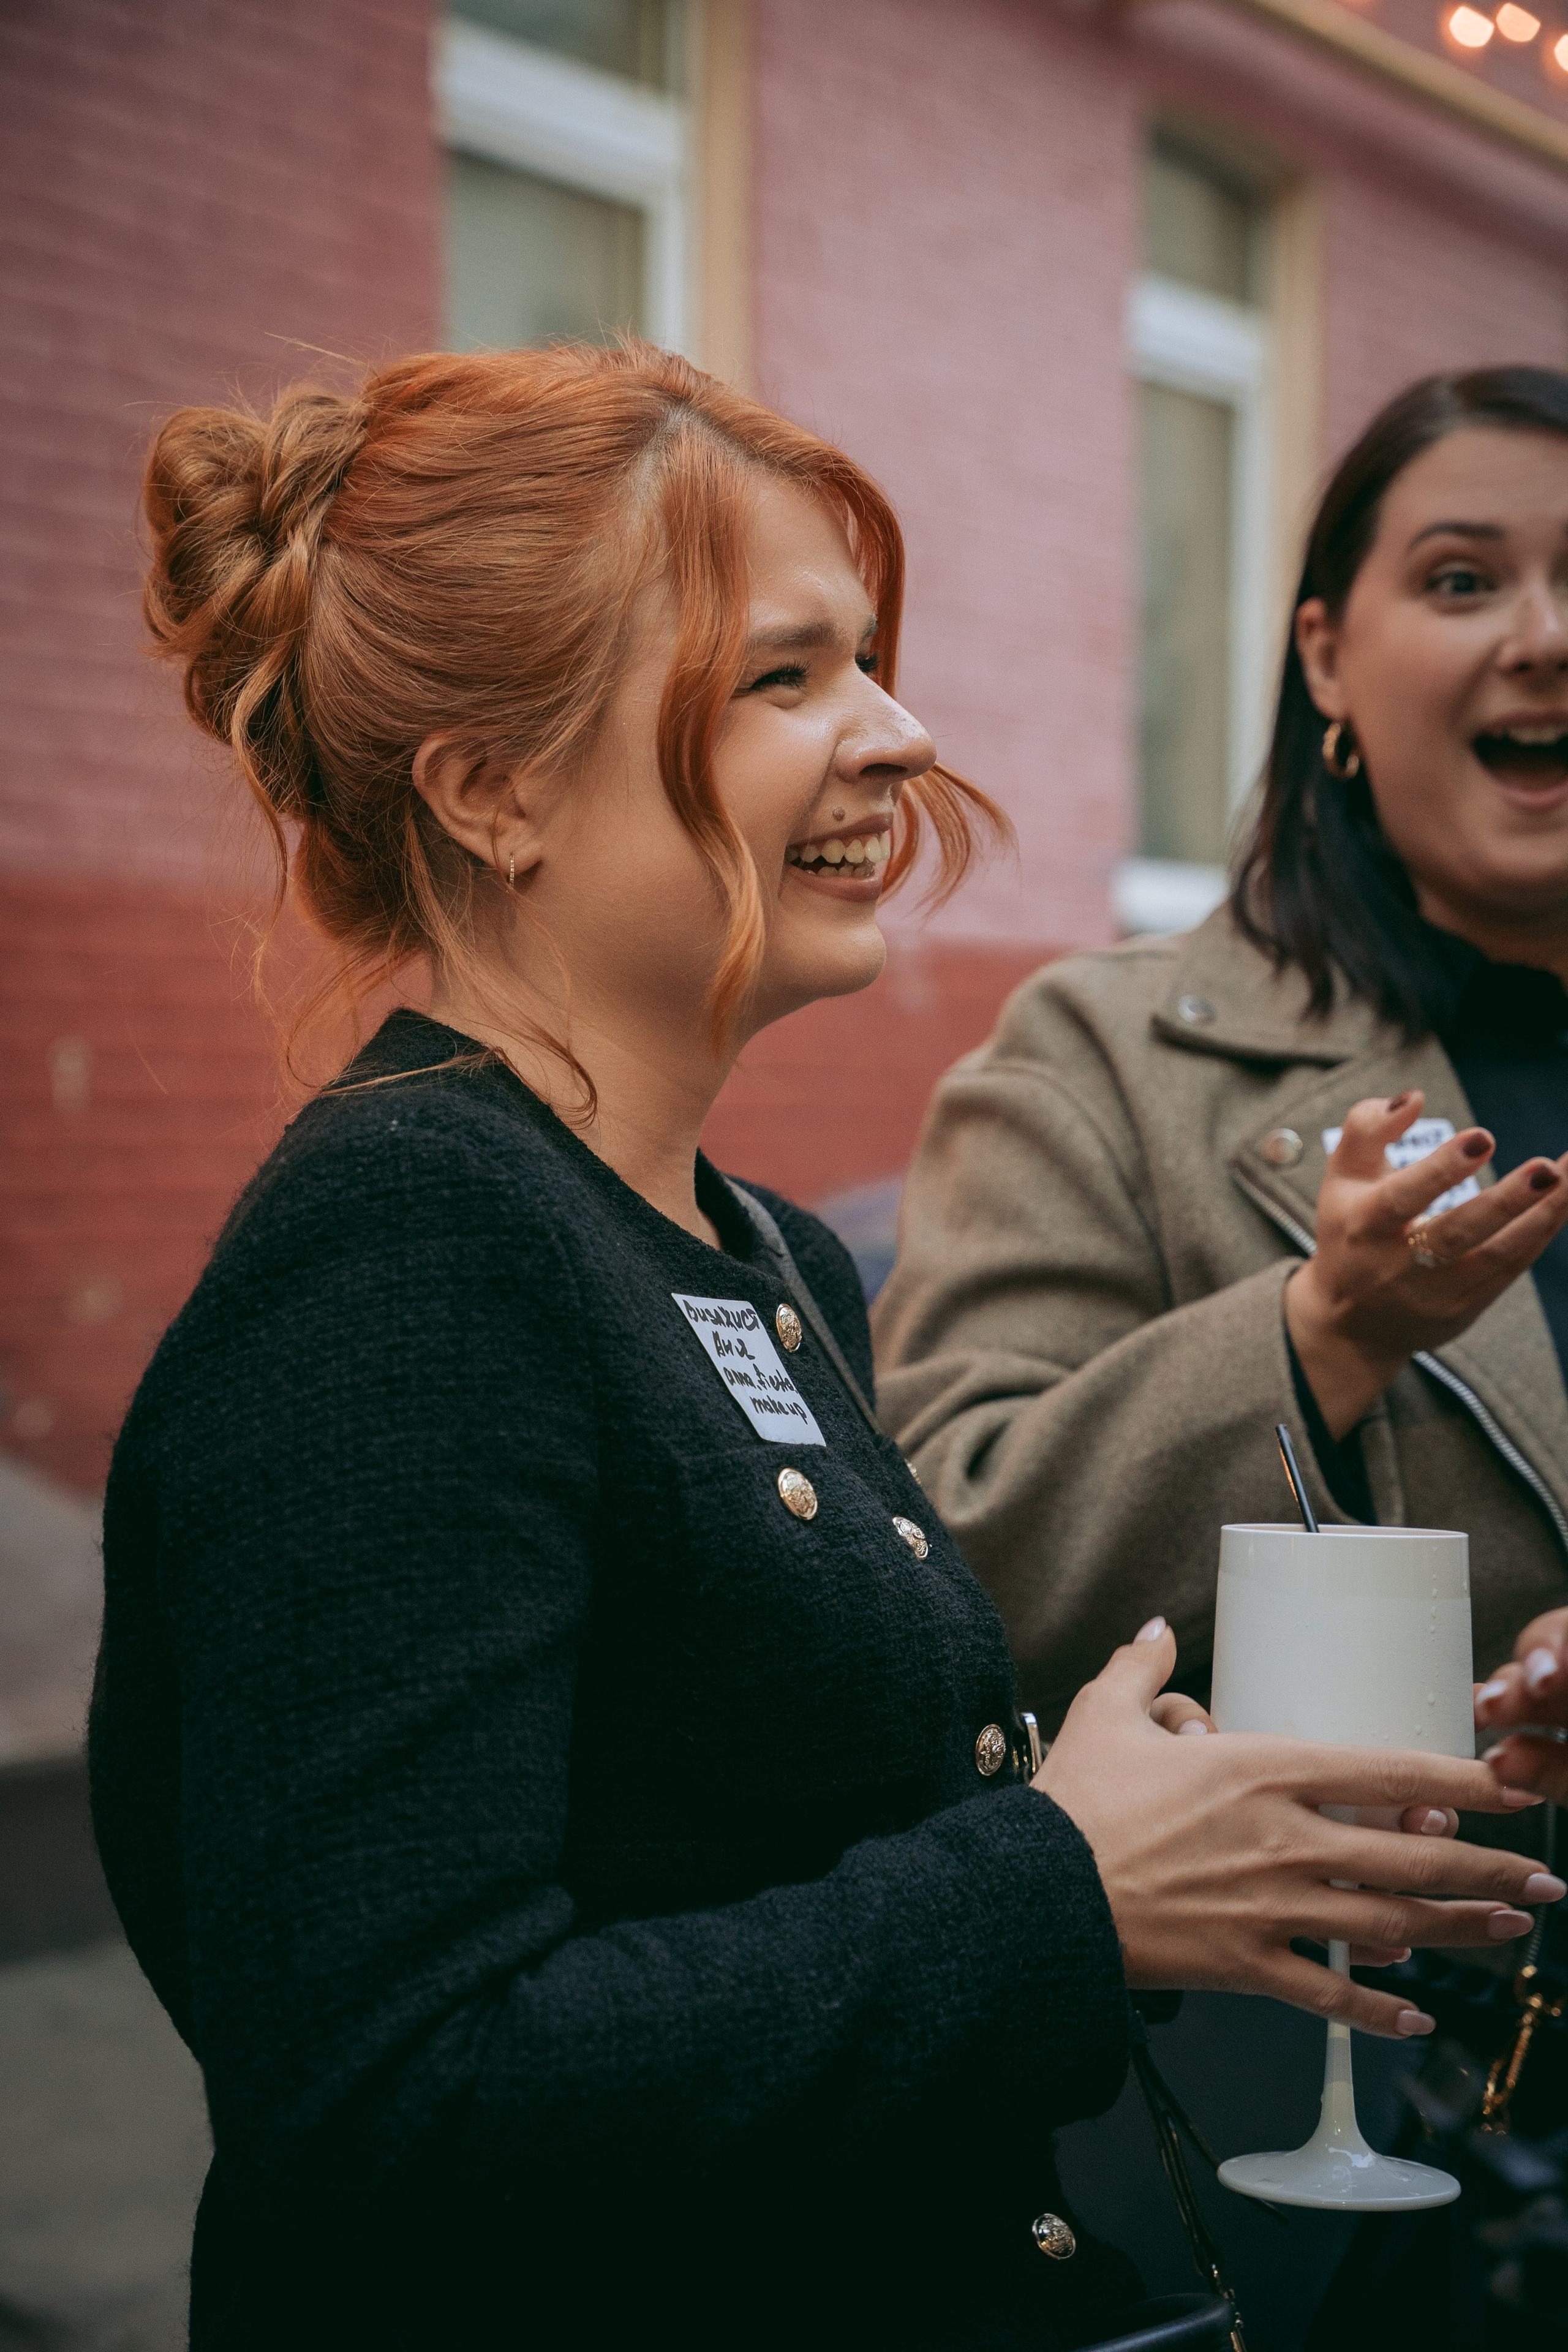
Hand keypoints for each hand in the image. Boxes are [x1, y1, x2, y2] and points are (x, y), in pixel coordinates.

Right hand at [1039, 1620, 1561, 2036]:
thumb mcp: (1105, 1714)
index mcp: (1262, 1770)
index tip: (1508, 1783)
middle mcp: (1283, 1839)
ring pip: (1390, 1921)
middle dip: (1488, 1867)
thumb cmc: (1074, 1805)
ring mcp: (1272, 1907)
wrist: (1039, 1893)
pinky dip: (1378, 2008)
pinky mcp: (1248, 1964)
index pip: (1387, 1767)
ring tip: (1509, 1929)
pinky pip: (1329, 1993)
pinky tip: (1415, 2014)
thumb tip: (1160, 1632)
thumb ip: (1145, 1671)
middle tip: (1541, 1877)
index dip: (1460, 1776)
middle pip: (1411, 1853)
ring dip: (1460, 1928)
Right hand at [1285, 1090, 1567, 1439]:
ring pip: (1498, 1255)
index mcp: (1364, 1225)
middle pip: (1458, 1233)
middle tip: (1547, 1168)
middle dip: (1505, 1201)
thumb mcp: (1342, 1177)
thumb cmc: (1350, 1232)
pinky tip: (1562, 1202)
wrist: (1351, 1323)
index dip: (1443, 1169)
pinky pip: (1511, 1269)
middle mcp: (1399, 1264)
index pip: (1403, 1196)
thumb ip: (1368, 1128)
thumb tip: (1413, 1097)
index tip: (1483, 1137)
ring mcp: (1436, 1292)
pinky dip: (1539, 1234)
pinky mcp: (1465, 1308)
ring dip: (1541, 1217)